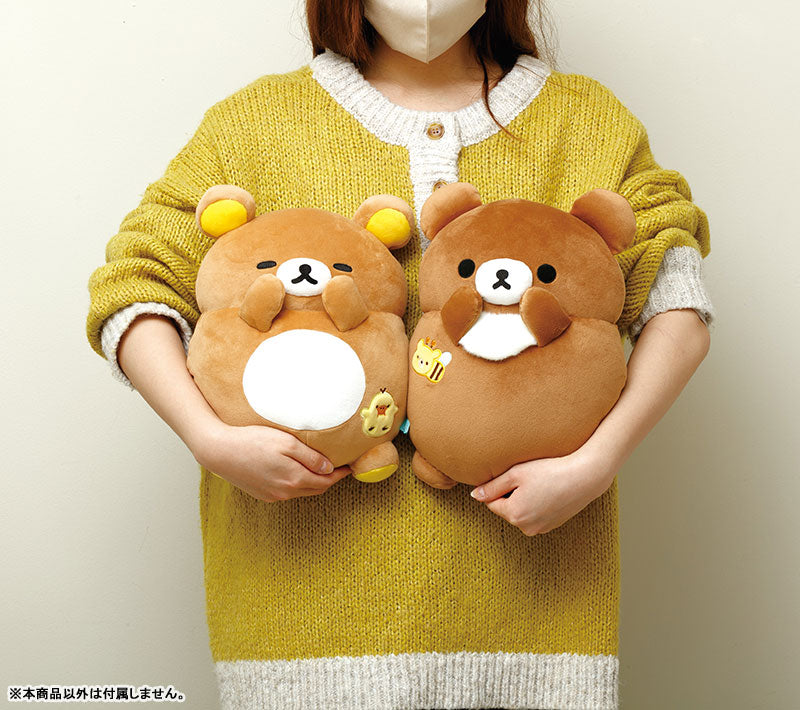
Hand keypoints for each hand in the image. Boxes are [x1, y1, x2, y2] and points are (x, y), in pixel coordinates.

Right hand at [190, 419, 351, 501]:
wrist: (219, 451)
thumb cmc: (252, 441)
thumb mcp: (287, 443)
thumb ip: (311, 457)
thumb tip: (330, 468)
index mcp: (294, 479)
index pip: (326, 481)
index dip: (340, 474)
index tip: (349, 466)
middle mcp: (285, 492)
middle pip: (316, 489)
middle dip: (329, 479)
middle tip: (339, 467)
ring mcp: (272, 495)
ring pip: (301, 491)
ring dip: (312, 482)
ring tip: (320, 468)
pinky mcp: (261, 494)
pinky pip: (286, 491)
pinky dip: (297, 484)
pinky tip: (296, 472)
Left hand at [470, 447, 617, 535]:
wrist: (585, 476)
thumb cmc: (549, 470)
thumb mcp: (515, 474)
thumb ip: (492, 486)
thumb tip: (475, 495)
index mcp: (514, 515)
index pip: (492, 503)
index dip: (500, 487)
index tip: (514, 475)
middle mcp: (526, 527)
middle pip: (507, 509)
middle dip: (512, 495)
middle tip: (529, 478)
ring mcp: (541, 529)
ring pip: (522, 512)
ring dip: (525, 500)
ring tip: (540, 483)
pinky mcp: (553, 525)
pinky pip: (536, 515)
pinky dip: (538, 504)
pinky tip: (549, 490)